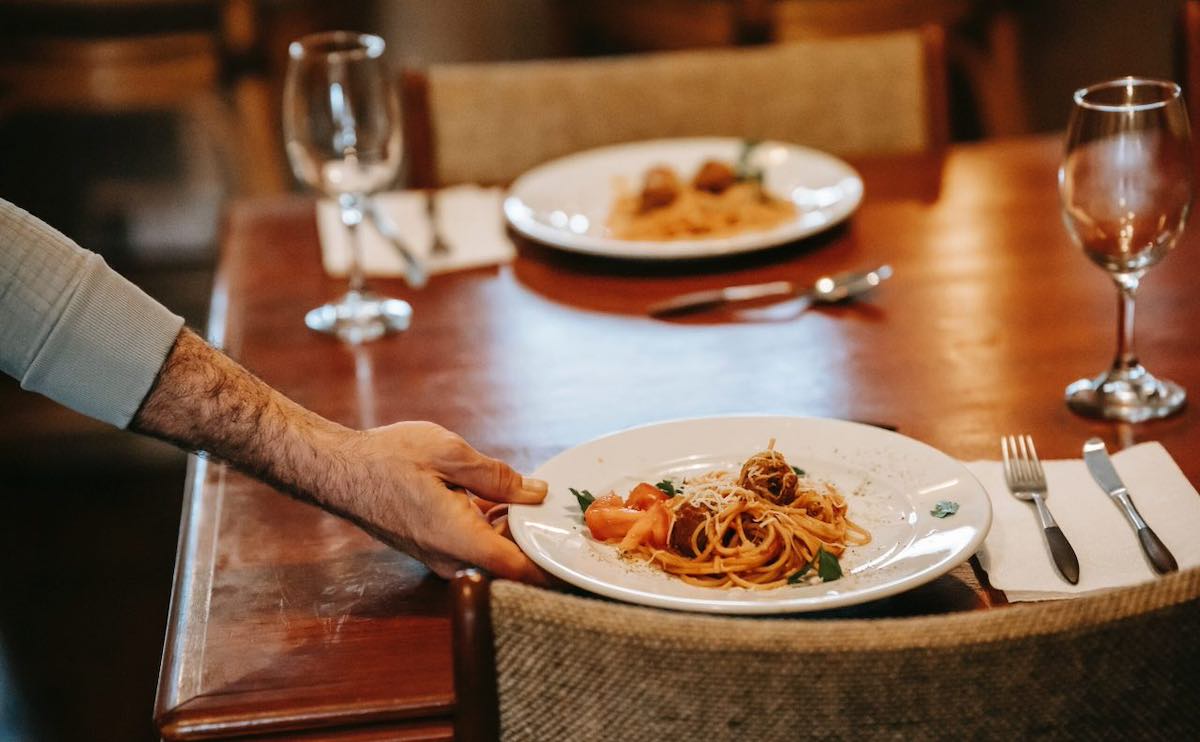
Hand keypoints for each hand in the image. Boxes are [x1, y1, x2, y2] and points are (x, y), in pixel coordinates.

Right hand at [328, 421, 549, 582]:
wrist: (340, 471)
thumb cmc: (388, 459)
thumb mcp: (450, 453)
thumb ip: (498, 476)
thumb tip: (536, 493)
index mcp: (459, 538)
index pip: (520, 571)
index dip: (554, 568)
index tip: (580, 559)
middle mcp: (451, 559)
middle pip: (510, 564)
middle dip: (537, 541)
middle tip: (564, 514)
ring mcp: (440, 558)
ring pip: (493, 555)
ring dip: (514, 531)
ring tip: (532, 498)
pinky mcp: (433, 550)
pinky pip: (474, 548)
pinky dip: (492, 528)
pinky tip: (497, 499)